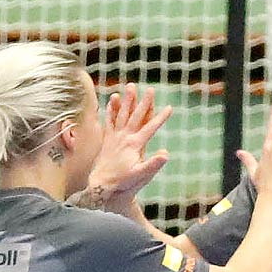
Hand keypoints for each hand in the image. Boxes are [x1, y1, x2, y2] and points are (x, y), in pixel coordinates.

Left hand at [87, 83, 173, 200]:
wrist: (102, 184)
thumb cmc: (123, 181)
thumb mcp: (140, 175)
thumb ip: (153, 164)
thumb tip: (166, 154)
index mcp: (134, 144)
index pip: (150, 128)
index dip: (161, 117)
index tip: (169, 108)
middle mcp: (124, 137)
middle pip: (136, 116)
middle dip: (144, 102)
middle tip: (150, 90)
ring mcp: (115, 136)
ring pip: (122, 114)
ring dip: (127, 100)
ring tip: (131, 87)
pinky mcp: (108, 138)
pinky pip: (109, 120)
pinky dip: (111, 109)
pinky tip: (112, 99)